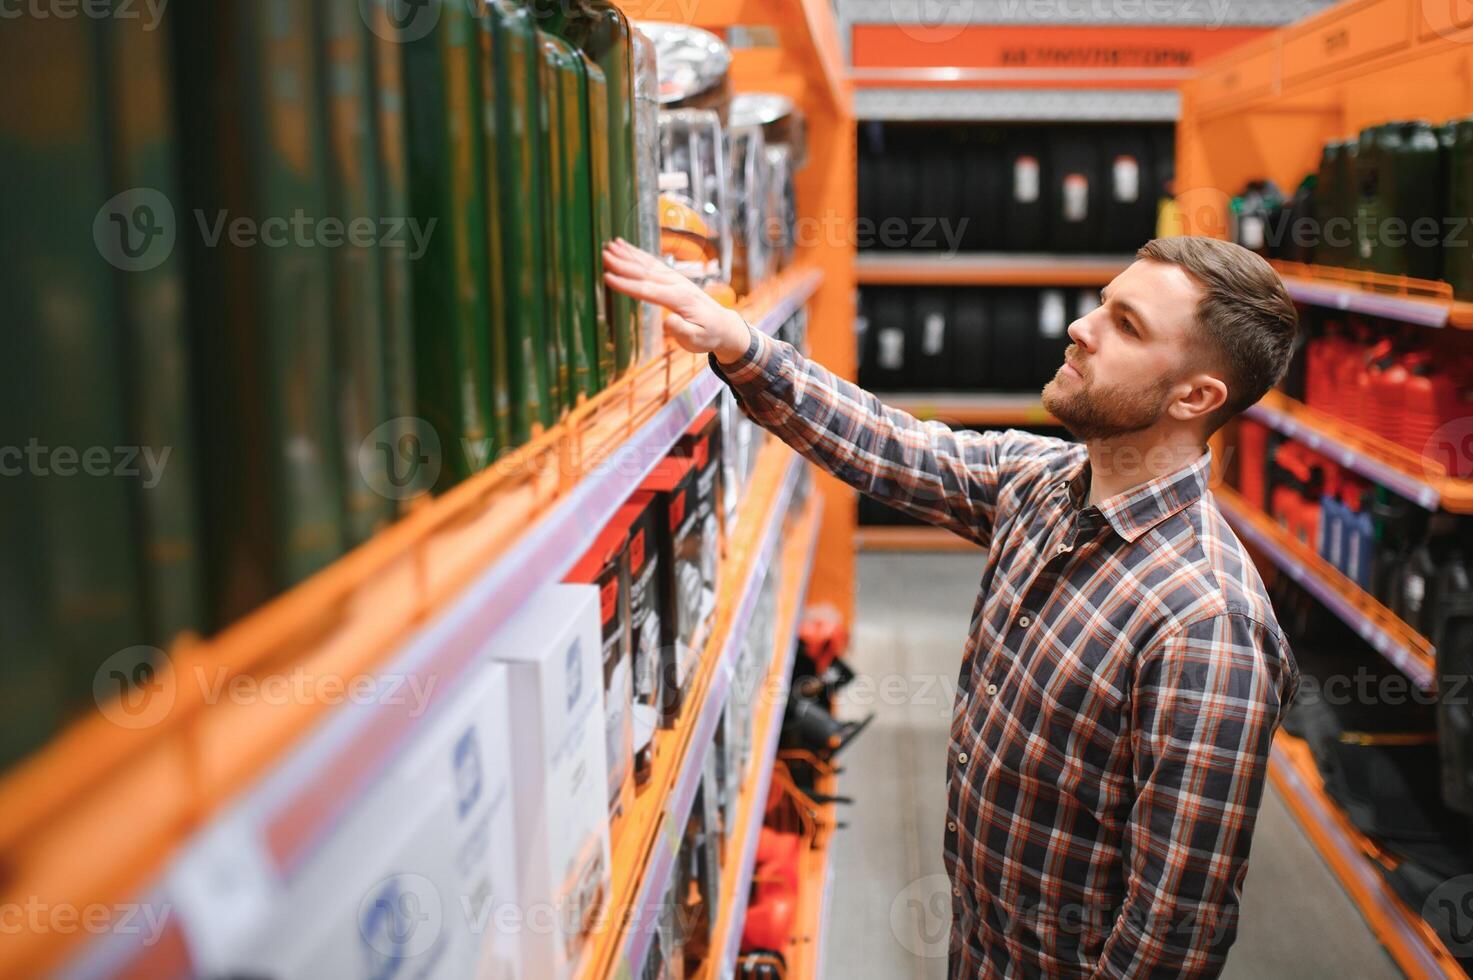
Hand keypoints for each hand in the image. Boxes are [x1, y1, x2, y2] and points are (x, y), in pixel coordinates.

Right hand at [602, 238, 751, 363]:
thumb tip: (669, 321)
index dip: (627, 285)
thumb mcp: (697, 340)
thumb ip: (682, 331)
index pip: (648, 290)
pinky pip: (653, 262)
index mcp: (679, 299)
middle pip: (645, 272)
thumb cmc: (708, 335)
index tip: (608, 278)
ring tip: (609, 245)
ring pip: (648, 263)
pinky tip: (625, 247)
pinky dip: (638, 254)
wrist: (723, 325)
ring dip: (628, 254)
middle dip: (623, 263)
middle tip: (602, 254)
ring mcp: (675, 278)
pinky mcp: (673, 278)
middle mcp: (676, 284)